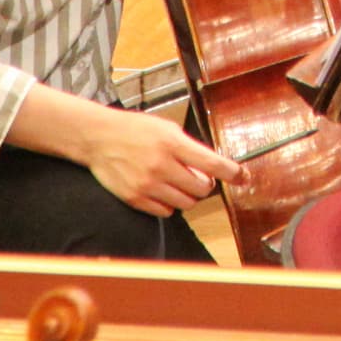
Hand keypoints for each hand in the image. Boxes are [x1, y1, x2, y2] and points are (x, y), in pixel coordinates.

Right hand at [74, 101, 227, 215]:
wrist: (98, 138)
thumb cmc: (134, 129)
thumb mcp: (166, 128)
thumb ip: (189, 148)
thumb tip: (210, 169)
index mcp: (172, 143)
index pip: (211, 162)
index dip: (231, 172)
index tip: (242, 177)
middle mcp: (161, 165)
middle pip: (201, 189)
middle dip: (205, 184)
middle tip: (197, 176)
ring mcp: (148, 184)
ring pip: (186, 203)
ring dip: (188, 196)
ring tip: (178, 182)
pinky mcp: (136, 198)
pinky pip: (166, 211)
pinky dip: (170, 204)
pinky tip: (163, 190)